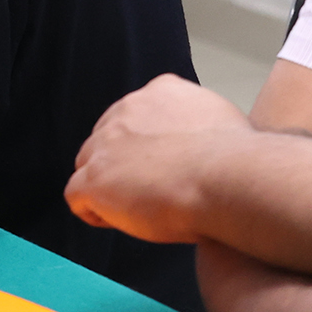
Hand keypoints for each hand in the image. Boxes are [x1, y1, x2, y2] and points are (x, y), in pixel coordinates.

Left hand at [64, 73, 253, 242]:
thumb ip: (199, 119)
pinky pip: (76, 195)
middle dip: (120, 164)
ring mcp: (106, 144)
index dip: (142, 145)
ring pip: (88, 165)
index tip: (157, 166)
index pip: (136, 116)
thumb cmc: (236, 159)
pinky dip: (92, 210)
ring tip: (133, 209)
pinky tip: (114, 220)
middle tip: (145, 191)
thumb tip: (207, 136)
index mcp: (160, 91)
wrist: (226, 177)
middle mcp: (127, 110)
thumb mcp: (222, 117)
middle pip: (107, 139)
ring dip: (106, 186)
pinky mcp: (95, 179)